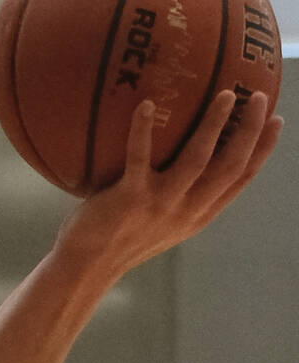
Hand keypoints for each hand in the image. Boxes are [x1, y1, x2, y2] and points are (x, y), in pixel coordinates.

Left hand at [60, 88, 279, 283]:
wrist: (86, 267)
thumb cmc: (121, 239)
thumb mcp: (163, 222)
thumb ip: (182, 195)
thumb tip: (193, 155)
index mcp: (198, 215)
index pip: (240, 180)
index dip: (263, 149)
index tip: (277, 121)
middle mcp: (185, 211)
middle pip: (230, 166)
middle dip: (250, 130)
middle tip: (259, 97)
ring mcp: (159, 204)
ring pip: (197, 159)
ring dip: (213, 125)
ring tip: (226, 94)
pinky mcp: (130, 198)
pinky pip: (139, 156)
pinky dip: (143, 129)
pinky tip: (147, 103)